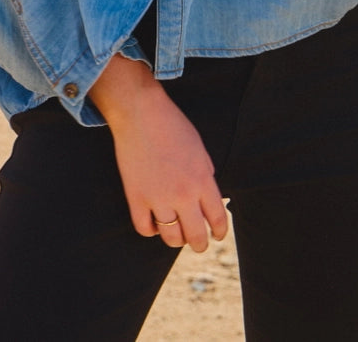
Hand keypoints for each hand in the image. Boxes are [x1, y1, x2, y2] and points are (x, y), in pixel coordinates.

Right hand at [89, 56, 227, 252]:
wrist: (141, 113)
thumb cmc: (173, 125)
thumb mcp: (200, 148)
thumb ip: (206, 174)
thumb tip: (208, 197)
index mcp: (202, 180)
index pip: (218, 218)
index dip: (221, 231)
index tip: (218, 235)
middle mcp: (183, 194)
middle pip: (196, 236)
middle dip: (200, 244)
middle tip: (199, 244)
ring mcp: (158, 198)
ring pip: (171, 238)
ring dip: (176, 240)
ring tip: (177, 235)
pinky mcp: (136, 198)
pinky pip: (144, 229)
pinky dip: (151, 230)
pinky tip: (155, 223)